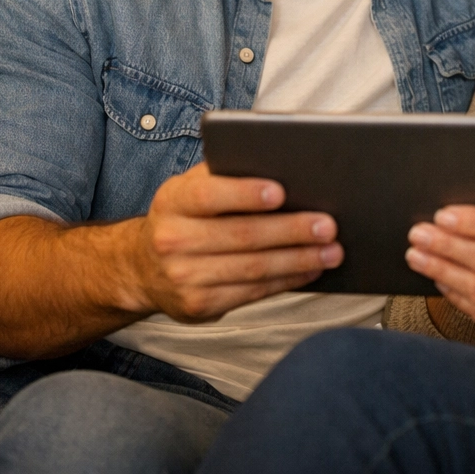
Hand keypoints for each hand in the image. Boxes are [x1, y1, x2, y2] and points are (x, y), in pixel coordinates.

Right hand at [127, 162, 341, 322]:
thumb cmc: (185, 216)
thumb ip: (226, 175)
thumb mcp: (191, 189)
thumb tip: (286, 168)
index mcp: (173, 201)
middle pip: (241, 235)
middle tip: (329, 225)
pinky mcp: (199, 306)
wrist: (142, 267)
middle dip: (291, 231)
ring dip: (298, 260)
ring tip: (332, 251)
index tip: (281, 192)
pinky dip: (287, 281)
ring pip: (252, 268)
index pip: (209, 195)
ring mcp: (184, 277)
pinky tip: (311, 270)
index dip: (245, 194)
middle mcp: (172, 240)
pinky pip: (252, 293)